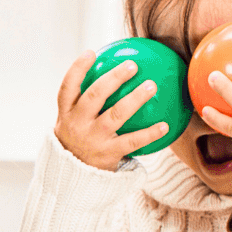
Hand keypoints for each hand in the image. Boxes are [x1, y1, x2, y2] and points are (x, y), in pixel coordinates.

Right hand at [54, 52, 171, 169]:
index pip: (67, 87)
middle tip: (132, 65)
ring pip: (115, 115)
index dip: (78, 69)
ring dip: (134, 99)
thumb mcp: (72, 123)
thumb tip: (111, 74)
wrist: (72, 178)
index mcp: (66, 114)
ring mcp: (93, 139)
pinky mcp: (108, 154)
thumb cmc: (78, 141)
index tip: (91, 52)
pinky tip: (165, 125)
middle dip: (113, 78)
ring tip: (151, 86)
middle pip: (94, 96)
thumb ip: (84, 103)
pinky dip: (150, 133)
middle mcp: (77, 124)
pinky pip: (133, 141)